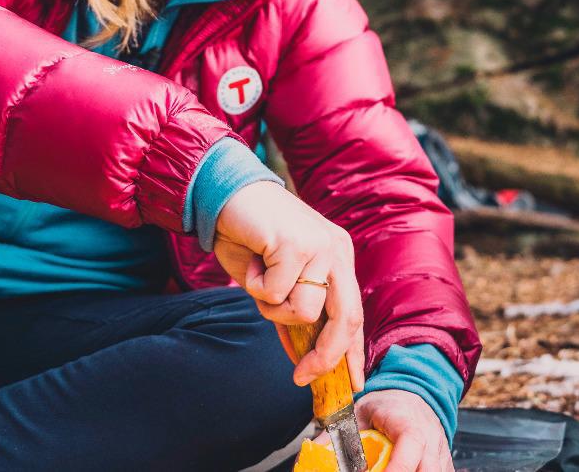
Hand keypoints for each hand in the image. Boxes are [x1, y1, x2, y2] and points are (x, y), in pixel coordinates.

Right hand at [212, 182, 364, 388]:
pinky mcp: (296, 244)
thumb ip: (293, 313)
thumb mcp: (276, 282)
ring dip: (273, 308)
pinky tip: (252, 262)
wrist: (224, 196)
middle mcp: (336, 251)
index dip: (353, 352)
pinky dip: (255, 286)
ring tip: (259, 280)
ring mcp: (320, 246)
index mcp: (338, 258)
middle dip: (324, 356)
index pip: (354, 313)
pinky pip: (277, 293)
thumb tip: (302, 358)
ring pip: (305, 312)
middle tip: (301, 376)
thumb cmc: (248, 238)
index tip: (352, 383)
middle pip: (346, 319)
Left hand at [317, 390, 450, 471]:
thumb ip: (337, 436)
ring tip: (388, 471)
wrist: (413, 394)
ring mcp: (441, 452)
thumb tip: (311, 454)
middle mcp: (430, 439)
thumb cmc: (386, 405)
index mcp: (409, 424)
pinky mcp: (444, 462)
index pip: (410, 446)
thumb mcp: (357, 414)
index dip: (396, 468)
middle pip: (428, 468)